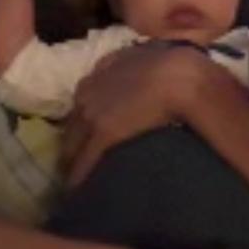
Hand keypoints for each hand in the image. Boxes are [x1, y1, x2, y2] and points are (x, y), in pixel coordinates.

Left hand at [60, 42, 209, 184]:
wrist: (178, 74)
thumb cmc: (170, 64)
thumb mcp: (145, 58)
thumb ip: (133, 66)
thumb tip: (141, 72)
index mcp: (98, 75)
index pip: (80, 105)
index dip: (81, 123)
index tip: (85, 136)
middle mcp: (87, 93)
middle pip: (70, 125)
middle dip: (72, 142)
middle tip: (75, 160)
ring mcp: (92, 113)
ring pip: (71, 145)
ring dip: (72, 161)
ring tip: (75, 177)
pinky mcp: (102, 135)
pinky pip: (83, 162)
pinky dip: (78, 177)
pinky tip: (77, 190)